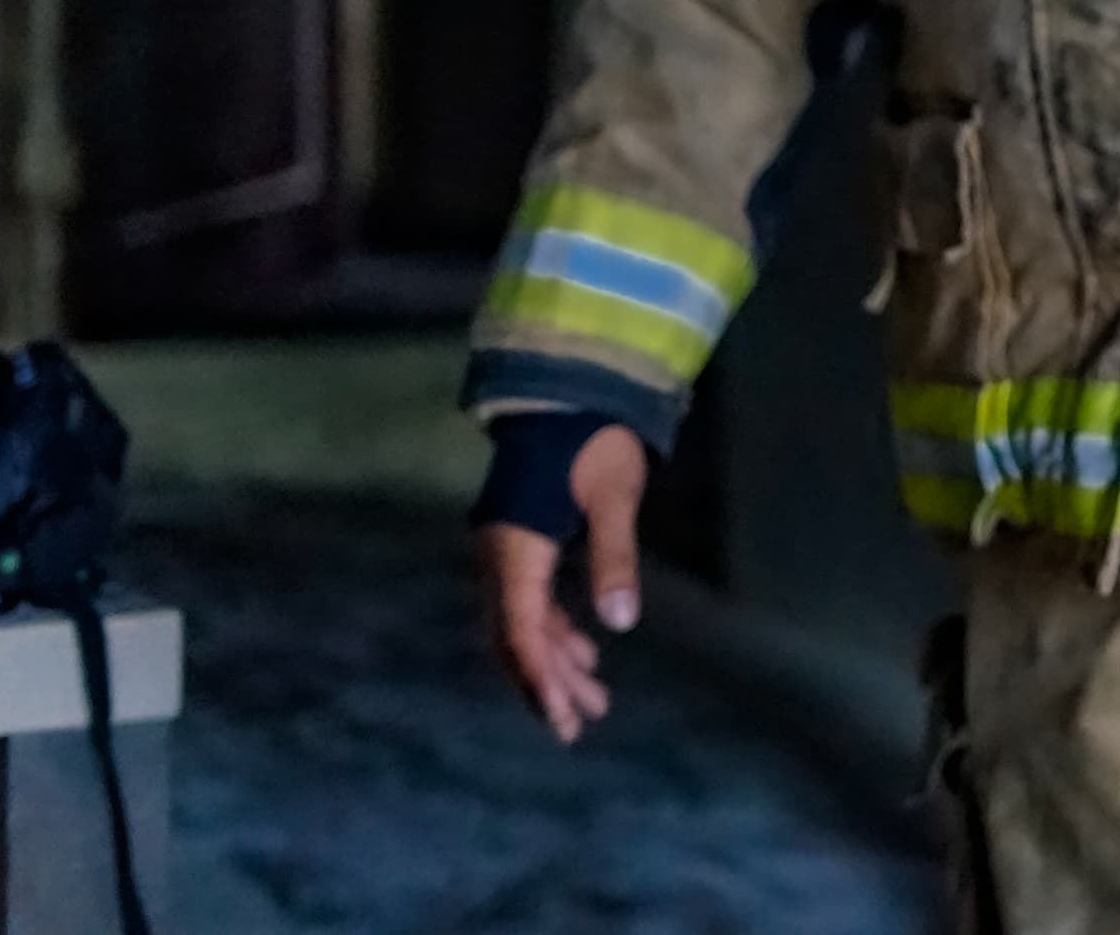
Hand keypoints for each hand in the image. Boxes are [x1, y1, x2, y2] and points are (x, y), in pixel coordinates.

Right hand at [476, 421, 647, 743]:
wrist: (566, 394)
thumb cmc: (595, 439)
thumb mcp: (614, 494)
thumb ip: (614, 557)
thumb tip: (620, 623)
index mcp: (515, 549)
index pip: (520, 631)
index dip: (540, 678)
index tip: (563, 717)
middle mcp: (499, 558)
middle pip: (516, 638)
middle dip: (548, 683)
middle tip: (581, 726)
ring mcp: (505, 553)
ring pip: (523, 624)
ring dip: (555, 662)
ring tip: (594, 700)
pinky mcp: (520, 545)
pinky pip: (529, 603)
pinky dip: (554, 632)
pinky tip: (584, 653)